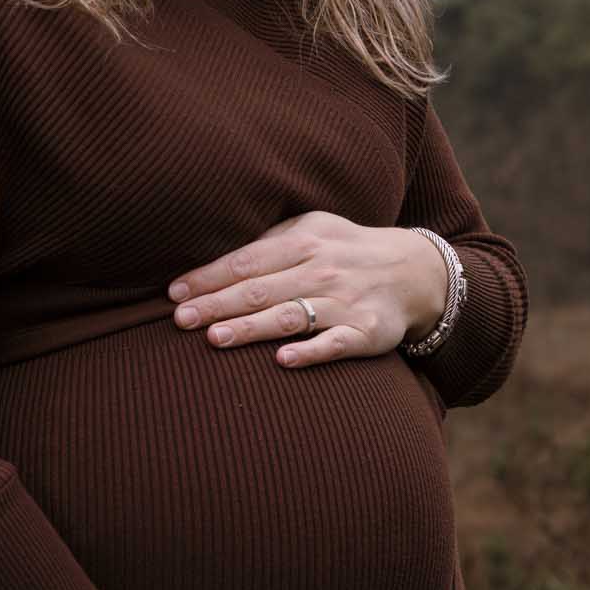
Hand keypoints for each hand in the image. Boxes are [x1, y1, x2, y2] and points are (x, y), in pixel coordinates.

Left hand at [166, 212, 448, 367]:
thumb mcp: (311, 229)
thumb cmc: (345, 250)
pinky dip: (310, 352)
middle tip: (180, 320)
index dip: (208, 277)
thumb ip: (268, 242)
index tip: (174, 293)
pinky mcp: (365, 332)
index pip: (245, 262)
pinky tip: (283, 360)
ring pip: (290, 316)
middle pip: (260, 290)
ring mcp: (344, 302)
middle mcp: (320, 270)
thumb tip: (213, 261)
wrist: (414, 271)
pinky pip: (335, 344)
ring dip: (251, 327)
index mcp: (302, 242)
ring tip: (215, 338)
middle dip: (216, 304)